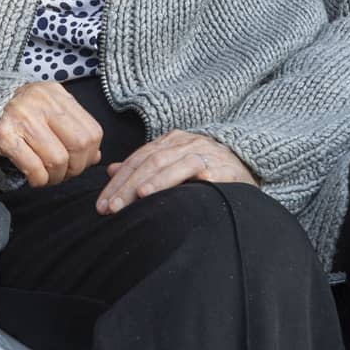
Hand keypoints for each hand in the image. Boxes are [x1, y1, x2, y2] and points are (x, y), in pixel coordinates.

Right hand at [0, 82, 103, 187]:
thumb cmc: (11, 111)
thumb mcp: (44, 109)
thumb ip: (70, 127)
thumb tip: (95, 155)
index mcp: (55, 93)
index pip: (92, 130)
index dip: (90, 155)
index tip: (79, 163)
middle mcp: (41, 101)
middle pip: (79, 145)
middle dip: (76, 168)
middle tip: (63, 174)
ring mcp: (21, 117)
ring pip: (58, 159)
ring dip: (55, 177)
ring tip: (47, 177)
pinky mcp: (3, 135)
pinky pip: (34, 168)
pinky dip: (39, 180)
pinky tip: (33, 178)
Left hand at [97, 130, 254, 213]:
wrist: (247, 163)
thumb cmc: (205, 167)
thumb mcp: (172, 163)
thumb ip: (144, 165)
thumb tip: (112, 170)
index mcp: (171, 141)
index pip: (138, 159)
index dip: (118, 181)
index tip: (102, 205)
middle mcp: (186, 143)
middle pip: (152, 162)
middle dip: (129, 185)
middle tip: (112, 208)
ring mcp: (207, 152)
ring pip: (176, 164)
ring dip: (156, 181)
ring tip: (139, 197)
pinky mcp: (227, 167)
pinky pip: (209, 171)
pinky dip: (195, 178)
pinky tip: (183, 192)